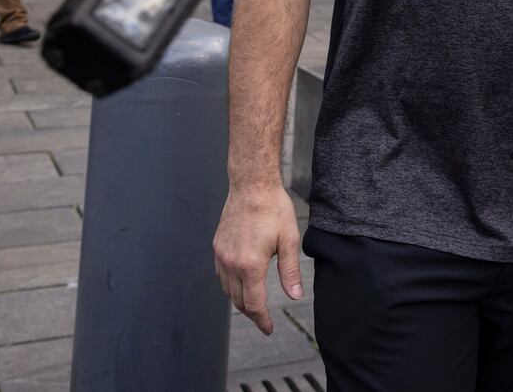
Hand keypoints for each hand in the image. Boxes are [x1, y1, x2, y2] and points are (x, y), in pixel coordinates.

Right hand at [212, 183, 303, 333]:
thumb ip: (290, 272)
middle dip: (252, 313)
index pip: (253, 304)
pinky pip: (221, 275)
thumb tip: (295, 296)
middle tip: (264, 320)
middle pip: (238, 301)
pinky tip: (241, 282)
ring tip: (254, 304)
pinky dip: (230, 284)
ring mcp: (221, 255)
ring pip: (227, 289)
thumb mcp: (289, 240)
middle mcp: (231, 263)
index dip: (262, 320)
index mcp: (250, 265)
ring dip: (240, 300)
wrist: (252, 185)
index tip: (269, 328)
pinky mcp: (217, 246)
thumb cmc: (273, 209)